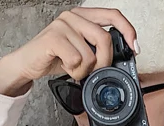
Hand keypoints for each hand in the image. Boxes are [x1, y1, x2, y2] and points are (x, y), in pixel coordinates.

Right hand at [5, 7, 137, 83]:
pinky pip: (76, 60)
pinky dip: (73, 71)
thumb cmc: (55, 58)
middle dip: (104, 62)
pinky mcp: (53, 37)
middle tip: (94, 72)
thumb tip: (120, 58)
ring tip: (73, 68)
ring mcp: (63, 25)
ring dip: (84, 71)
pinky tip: (65, 67)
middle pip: (105, 39)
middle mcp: (74, 16)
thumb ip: (98, 49)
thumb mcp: (82, 52)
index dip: (128, 30)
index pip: (113, 15)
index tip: (134, 48)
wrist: (29, 63)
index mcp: (83, 16)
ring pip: (90, 55)